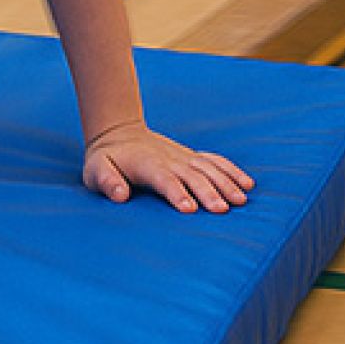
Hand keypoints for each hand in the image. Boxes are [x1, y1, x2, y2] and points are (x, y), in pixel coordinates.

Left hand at [83, 122, 252, 213]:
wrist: (118, 133)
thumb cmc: (106, 160)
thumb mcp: (96, 170)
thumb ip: (106, 181)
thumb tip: (119, 195)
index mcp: (146, 165)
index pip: (164, 179)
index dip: (177, 193)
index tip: (190, 209)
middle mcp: (168, 159)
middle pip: (191, 176)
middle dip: (207, 192)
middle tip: (222, 210)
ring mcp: (183, 157)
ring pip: (208, 169)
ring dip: (225, 183)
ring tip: (241, 201)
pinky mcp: (191, 157)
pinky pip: (215, 161)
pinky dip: (232, 171)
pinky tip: (248, 184)